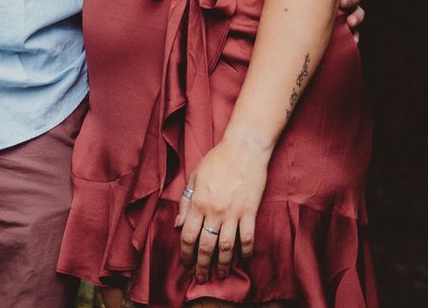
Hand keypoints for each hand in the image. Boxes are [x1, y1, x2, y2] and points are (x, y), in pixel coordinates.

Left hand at [175, 132, 270, 283]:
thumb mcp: (194, 177)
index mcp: (198, 202)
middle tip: (202, 278)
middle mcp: (214, 211)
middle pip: (206, 245)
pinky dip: (245, 251)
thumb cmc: (217, 160)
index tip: (187, 263)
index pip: (188, 235)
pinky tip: (242, 259)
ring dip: (223, 263)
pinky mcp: (250, 211)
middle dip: (202, 265)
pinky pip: (247, 237)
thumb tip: (178, 225)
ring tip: (221, 274)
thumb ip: (185, 202)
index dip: (186, 253)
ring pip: (226, 246)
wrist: (244, 149)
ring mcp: (233, 212)